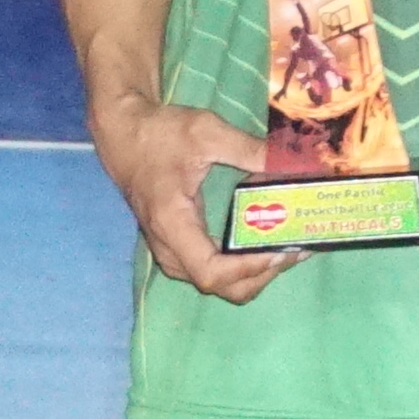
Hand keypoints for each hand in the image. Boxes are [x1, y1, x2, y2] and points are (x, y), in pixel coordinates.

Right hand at [90, 95, 290, 305]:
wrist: (124, 133)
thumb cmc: (159, 133)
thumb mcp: (206, 132)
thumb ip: (250, 149)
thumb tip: (293, 163)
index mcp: (173, 223)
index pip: (211, 273)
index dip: (249, 270)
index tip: (280, 250)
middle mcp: (168, 247)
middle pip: (219, 286)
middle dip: (261, 275)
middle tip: (294, 249)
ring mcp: (169, 250)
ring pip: (216, 282)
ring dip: (252, 273)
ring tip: (285, 247)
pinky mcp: (175, 246)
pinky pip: (210, 269)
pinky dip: (239, 266)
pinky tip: (261, 243)